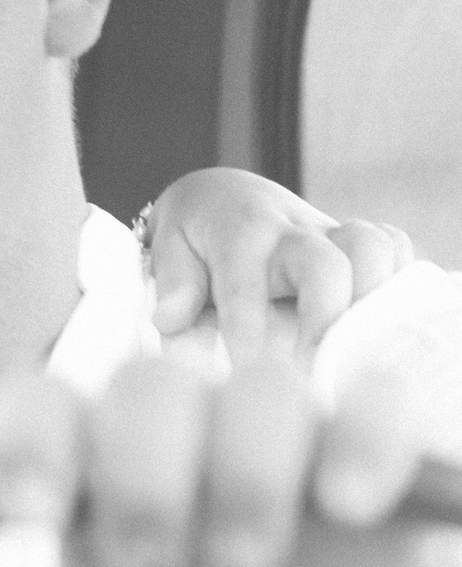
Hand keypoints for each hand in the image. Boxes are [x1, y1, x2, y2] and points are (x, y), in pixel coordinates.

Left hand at [0, 351, 449, 566]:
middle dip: (143, 479)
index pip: (37, 404)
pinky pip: (379, 407)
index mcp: (84, 460)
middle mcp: (174, 422)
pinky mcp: (368, 449)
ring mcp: (273, 427)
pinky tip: (348, 506)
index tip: (26, 518)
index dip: (23, 442)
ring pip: (263, 388)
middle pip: (148, 385)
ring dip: (247, 477)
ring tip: (242, 565)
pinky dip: (365, 446)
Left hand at [144, 167, 414, 358]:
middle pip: (324, 263)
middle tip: (311, 370)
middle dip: (322, 319)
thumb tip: (170, 319)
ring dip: (370, 298)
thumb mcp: (168, 250)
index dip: (249, 327)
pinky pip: (395, 249)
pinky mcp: (358, 244)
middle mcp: (291, 231)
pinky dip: (398, 281)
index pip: (246, 282)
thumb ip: (171, 285)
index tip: (247, 370)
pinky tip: (379, 326)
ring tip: (353, 351)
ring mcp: (331, 235)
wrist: (224, 196)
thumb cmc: (193, 238)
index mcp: (237, 235)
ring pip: (371, 248)